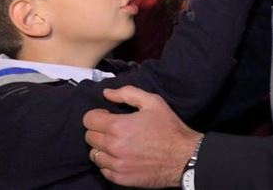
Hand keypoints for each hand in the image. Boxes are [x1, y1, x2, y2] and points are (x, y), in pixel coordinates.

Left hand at [83, 86, 202, 187]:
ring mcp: (116, 165)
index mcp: (117, 126)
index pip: (88, 120)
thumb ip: (126, 93)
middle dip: (98, 129)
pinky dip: (108, 162)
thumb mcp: (152, 102)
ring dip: (101, 147)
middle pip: (89, 137)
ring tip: (117, 143)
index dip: (97, 114)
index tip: (107, 115)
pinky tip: (121, 156)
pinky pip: (103, 170)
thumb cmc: (169, 128)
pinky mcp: (121, 178)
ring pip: (94, 154)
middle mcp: (113, 147)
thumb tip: (107, 93)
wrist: (184, 157)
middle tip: (113, 128)